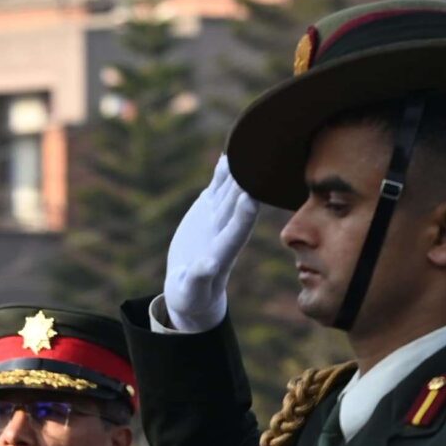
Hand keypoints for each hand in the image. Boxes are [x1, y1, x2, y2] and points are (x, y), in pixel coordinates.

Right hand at [162, 156, 257, 334]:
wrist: (191, 286)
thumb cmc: (191, 295)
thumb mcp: (191, 291)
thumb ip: (198, 277)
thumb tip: (205, 266)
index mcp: (221, 252)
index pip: (236, 232)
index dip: (244, 216)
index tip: (250, 198)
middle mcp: (223, 231)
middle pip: (235, 206)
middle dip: (245, 185)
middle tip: (255, 160)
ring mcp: (216, 219)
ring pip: (228, 192)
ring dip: (237, 174)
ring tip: (244, 150)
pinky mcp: (207, 211)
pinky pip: (216, 189)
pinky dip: (222, 174)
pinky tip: (228, 155)